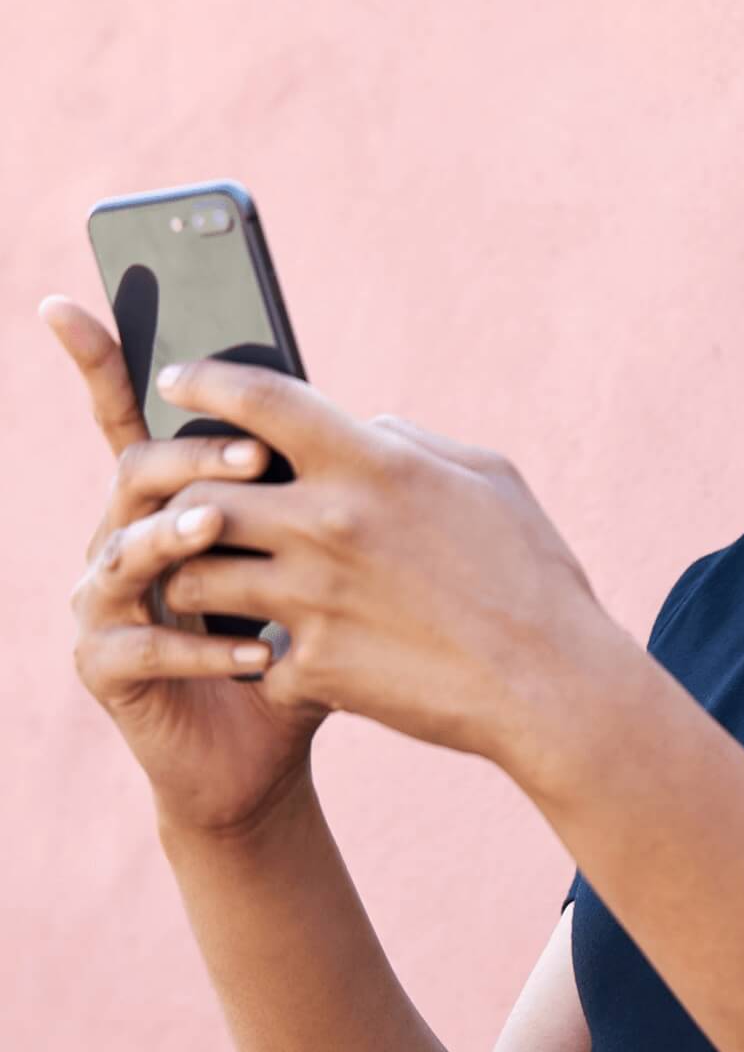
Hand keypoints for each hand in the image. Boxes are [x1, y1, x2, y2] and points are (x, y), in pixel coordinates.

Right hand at [43, 296, 329, 840]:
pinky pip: (139, 644)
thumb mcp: (318, 554)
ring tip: (225, 529)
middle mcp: (120, 537)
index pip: (126, 418)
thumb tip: (369, 421)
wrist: (270, 748)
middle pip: (136, 471)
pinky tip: (258, 654)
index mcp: (167, 498)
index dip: (94, 361)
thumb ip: (321, 491)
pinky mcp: (106, 668)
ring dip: (178, 537)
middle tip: (254, 454)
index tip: (65, 302)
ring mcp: (103, 602)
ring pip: (121, 551)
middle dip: (190, 456)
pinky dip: (203, 647)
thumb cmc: (302, 636)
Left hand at [115, 348, 625, 771]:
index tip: (175, 378)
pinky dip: (265, 660)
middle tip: (183, 509)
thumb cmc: (531, 574)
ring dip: (198, 578)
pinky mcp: (314, 669)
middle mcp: (330, 525)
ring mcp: (314, 601)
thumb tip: (359, 425)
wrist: (551, 685)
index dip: (205, 379)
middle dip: (180, 500)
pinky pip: (253, 659)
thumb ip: (410, 441)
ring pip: (197, 578)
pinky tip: (291, 659)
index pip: (260, 400)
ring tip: (216, 584)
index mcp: (374, 464)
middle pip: (199, 494)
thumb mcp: (488, 478)